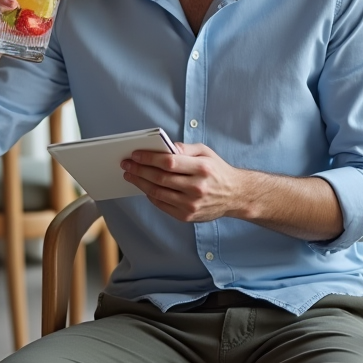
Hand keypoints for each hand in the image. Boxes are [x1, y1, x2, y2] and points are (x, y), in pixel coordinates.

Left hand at [122, 142, 242, 221]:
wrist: (235, 195)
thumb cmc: (217, 171)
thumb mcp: (206, 152)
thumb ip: (185, 148)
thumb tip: (164, 146)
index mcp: (202, 168)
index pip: (169, 162)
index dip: (149, 158)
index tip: (135, 155)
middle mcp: (197, 187)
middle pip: (160, 178)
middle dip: (139, 170)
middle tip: (126, 165)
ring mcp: (191, 204)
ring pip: (158, 193)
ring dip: (140, 183)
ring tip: (130, 175)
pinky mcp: (187, 215)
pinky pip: (162, 205)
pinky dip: (150, 195)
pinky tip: (144, 187)